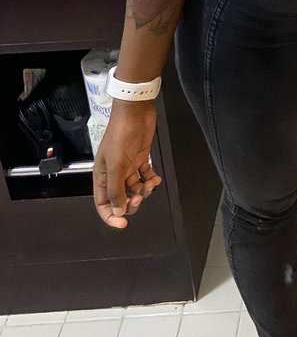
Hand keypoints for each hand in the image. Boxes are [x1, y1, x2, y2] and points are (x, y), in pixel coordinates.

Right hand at [92, 102, 161, 229]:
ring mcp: (127, 167)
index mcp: (101, 177)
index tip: (123, 224)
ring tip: (150, 183)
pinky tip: (155, 178)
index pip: (103, 204)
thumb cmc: (121, 134)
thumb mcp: (116, 164)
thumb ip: (116, 190)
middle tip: (139, 197)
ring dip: (144, 191)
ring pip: (134, 189)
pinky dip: (150, 180)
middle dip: (131, 203)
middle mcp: (113, 174)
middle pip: (121, 199)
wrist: (135, 112)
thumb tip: (117, 212)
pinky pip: (144, 177)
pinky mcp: (140, 160)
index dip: (111, 216)